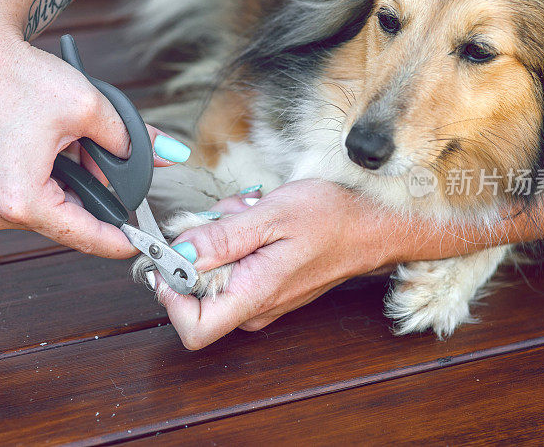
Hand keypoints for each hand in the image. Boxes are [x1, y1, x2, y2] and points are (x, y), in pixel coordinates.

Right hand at [0, 22, 187, 257]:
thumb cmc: (20, 75)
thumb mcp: (90, 107)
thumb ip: (134, 140)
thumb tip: (171, 155)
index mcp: (20, 200)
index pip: (83, 236)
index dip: (117, 241)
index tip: (138, 243)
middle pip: (61, 220)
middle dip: (89, 194)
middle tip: (100, 159)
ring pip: (38, 208)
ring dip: (62, 186)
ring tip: (66, 145)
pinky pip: (12, 196)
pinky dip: (36, 179)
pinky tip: (42, 148)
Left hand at [154, 179, 396, 349]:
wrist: (373, 225)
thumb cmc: (333, 219)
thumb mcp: (272, 216)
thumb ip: (221, 238)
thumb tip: (178, 254)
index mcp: (254, 295)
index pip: (192, 330)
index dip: (170, 296)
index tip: (172, 258)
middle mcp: (253, 306)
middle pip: (195, 292)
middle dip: (199, 248)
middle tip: (224, 218)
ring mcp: (259, 297)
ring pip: (212, 272)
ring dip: (219, 236)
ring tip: (249, 214)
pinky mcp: (264, 284)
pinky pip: (231, 264)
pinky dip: (234, 237)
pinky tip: (257, 218)